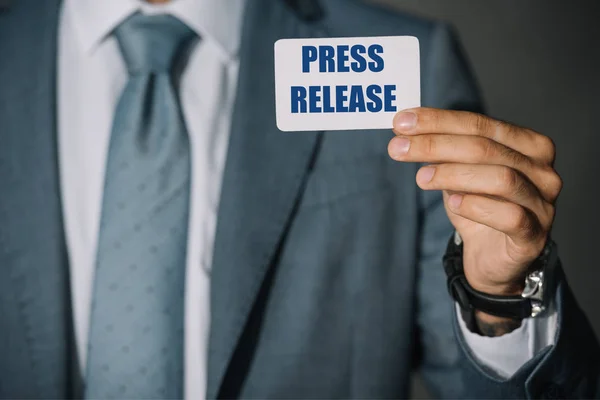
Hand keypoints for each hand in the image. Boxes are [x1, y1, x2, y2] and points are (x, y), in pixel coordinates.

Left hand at [388, 108, 561, 330]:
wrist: (491, 258)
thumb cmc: (478, 208)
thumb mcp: (456, 174)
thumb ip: (440, 151)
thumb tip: (405, 128)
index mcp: (528, 145)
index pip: (480, 124)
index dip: (438, 121)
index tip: (401, 122)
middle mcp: (542, 170)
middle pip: (485, 148)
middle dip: (436, 145)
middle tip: (398, 147)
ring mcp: (543, 203)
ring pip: (501, 178)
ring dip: (453, 174)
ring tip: (421, 178)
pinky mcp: (534, 235)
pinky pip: (509, 216)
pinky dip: (477, 206)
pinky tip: (454, 203)